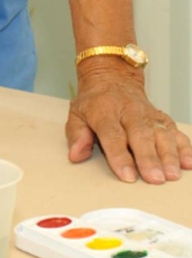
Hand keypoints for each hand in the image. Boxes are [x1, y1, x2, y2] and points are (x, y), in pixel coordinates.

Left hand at [66, 64, 191, 182]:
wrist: (112, 78)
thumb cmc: (93, 102)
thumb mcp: (76, 114)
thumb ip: (76, 135)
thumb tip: (76, 155)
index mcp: (105, 112)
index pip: (113, 135)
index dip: (120, 156)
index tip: (127, 176)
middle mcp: (130, 112)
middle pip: (141, 136)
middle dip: (149, 159)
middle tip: (155, 179)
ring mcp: (149, 115)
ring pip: (162, 135)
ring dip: (169, 156)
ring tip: (171, 176)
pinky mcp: (163, 119)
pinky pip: (176, 133)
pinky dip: (185, 148)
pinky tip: (189, 163)